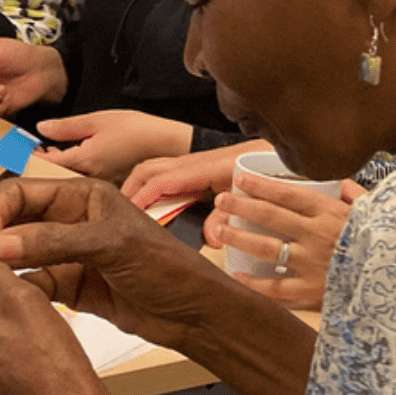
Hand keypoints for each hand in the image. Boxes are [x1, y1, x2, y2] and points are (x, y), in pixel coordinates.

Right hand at [0, 177, 237, 350]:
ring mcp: (67, 253)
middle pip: (15, 221)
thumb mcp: (110, 244)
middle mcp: (69, 220)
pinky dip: (19, 288)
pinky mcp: (69, 285)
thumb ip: (54, 242)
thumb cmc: (164, 266)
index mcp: (81, 195)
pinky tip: (13, 296)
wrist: (193, 313)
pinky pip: (32, 282)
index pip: (22, 191)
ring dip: (2, 264)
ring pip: (19, 253)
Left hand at [36, 110, 193, 184]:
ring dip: (55, 168)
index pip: (44, 165)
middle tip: (31, 150)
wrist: (170, 146)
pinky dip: (71, 172)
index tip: (17, 149)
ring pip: (66, 182)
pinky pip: (81, 184)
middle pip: (52, 177)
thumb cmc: (138, 130)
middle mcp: (89, 179)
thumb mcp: (98, 120)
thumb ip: (67, 127)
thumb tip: (40, 128)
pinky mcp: (108, 188)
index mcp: (83, 161)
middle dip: (40, 165)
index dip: (28, 158)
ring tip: (50, 151)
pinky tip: (71, 158)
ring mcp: (98, 187)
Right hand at [120, 140, 269, 207]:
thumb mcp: (248, 197)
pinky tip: (151, 201)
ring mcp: (193, 163)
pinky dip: (150, 183)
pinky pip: (165, 172)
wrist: (277, 155)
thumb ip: (228, 218)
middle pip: (149, 169)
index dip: (143, 195)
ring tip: (129, 208)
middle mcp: (193, 162)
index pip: (162, 180)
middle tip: (118, 212)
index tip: (129, 212)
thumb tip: (211, 239)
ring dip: (138, 184)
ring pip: (154, 168)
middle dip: (130, 188)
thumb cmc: (265, 173)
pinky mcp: (196, 168)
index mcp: (203, 168)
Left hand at [205, 175, 363, 310]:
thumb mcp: (377, 214)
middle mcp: (317, 235)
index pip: (288, 193)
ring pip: (266, 248)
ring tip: (220, 230)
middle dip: (240, 206)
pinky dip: (253, 282)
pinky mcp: (313, 291)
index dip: (260, 185)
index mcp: (331, 213)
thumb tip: (342, 183)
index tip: (240, 179)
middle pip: (270, 216)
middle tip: (222, 199)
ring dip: (239, 237)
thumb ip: (356, 196)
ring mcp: (312, 263)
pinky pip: (276, 288)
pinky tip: (236, 275)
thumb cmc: (389, 244)